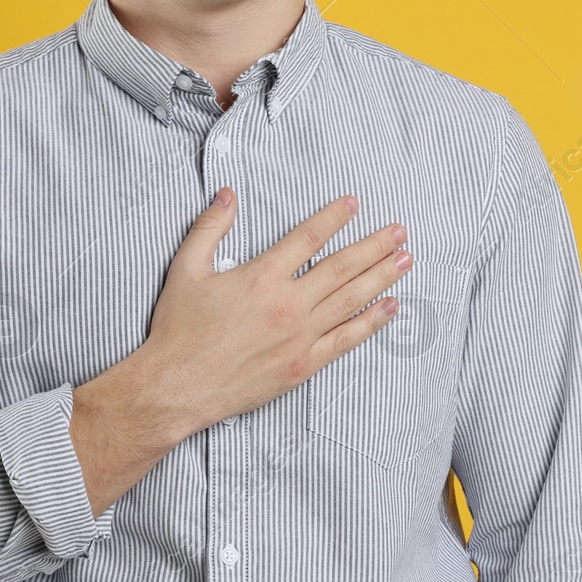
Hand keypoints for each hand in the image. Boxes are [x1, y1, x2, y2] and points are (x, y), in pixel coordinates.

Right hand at [138, 187, 411, 433]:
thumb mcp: (186, 269)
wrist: (177, 387)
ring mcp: (299, 337)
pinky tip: (390, 307)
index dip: (334, 218)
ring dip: (381, 277)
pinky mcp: (303, 365)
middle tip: (399, 232)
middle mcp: (287, 304)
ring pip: (351, 300)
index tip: (355, 204)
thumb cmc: (178, 330)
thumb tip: (228, 194)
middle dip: (374, 246)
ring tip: (405, 260)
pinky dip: (372, 322)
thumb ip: (209, 227)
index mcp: (261, 276)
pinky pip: (346, 340)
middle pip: (342, 267)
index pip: (308, 238)